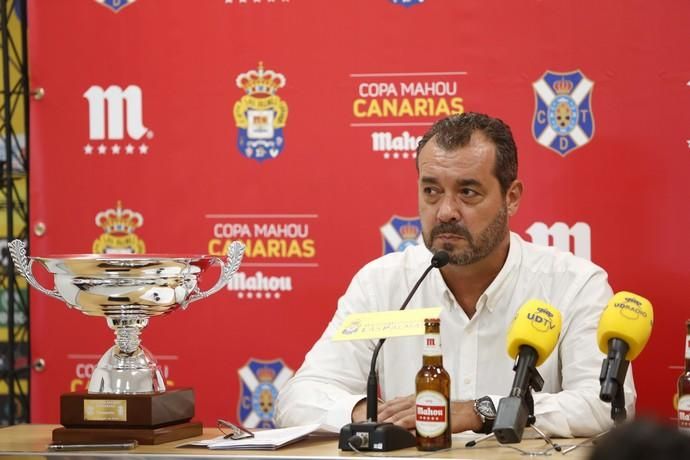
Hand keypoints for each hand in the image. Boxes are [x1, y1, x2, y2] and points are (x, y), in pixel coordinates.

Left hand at [352, 396, 482, 432]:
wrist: (464, 412)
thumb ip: (412, 410)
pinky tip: (397, 426)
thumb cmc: (446, 409)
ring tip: (382, 424)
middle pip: (394, 407)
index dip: (381, 408)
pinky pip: (413, 418)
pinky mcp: (428, 414)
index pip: (393, 402)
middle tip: (374, 421)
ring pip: (402, 412)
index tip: (372, 415)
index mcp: (413, 397)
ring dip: (390, 419)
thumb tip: (399, 417)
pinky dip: (403, 422)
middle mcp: (416, 399)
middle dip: (382, 415)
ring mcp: (422, 405)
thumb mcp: (426, 407)